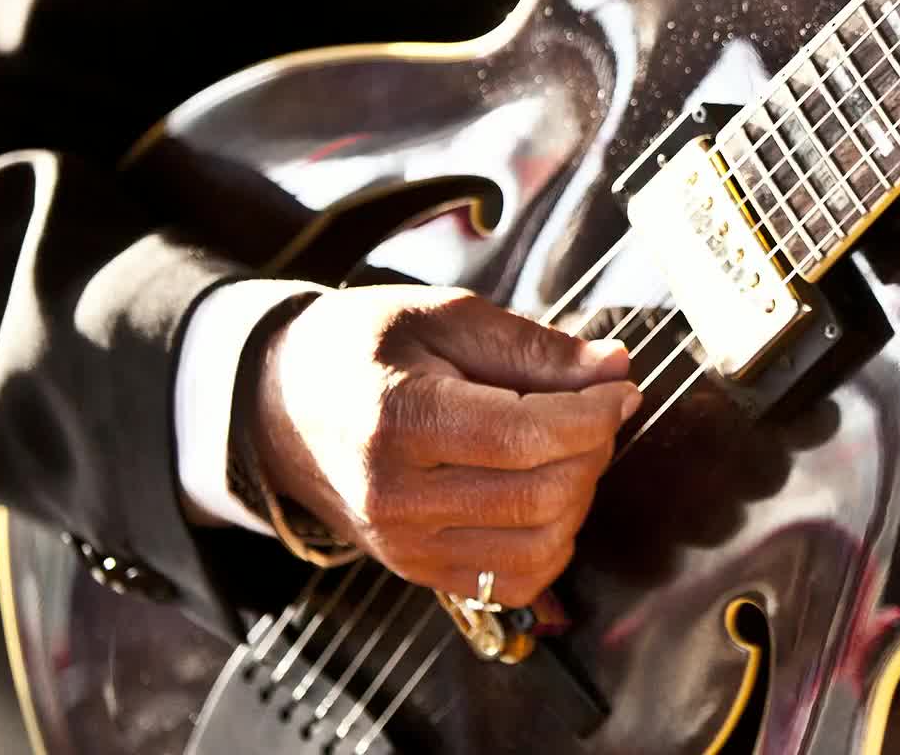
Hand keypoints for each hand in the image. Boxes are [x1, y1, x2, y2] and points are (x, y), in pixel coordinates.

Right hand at [247, 285, 639, 606]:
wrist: (278, 406)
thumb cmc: (360, 349)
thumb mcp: (441, 317)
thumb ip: (532, 347)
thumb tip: (615, 366)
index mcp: (397, 421)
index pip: (526, 436)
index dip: (593, 414)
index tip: (620, 388)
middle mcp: (397, 497)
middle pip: (541, 494)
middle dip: (594, 449)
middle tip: (597, 410)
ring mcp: (404, 546)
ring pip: (539, 545)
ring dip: (580, 495)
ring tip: (568, 448)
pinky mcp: (415, 572)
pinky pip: (514, 582)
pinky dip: (552, 545)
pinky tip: (545, 497)